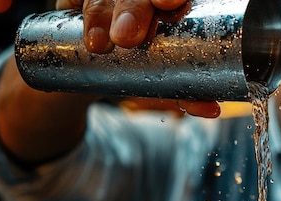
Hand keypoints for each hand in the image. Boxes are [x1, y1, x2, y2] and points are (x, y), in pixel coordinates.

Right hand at [54, 0, 219, 117]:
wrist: (99, 68)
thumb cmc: (144, 65)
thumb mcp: (164, 78)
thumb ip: (187, 91)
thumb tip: (211, 109)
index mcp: (168, 4)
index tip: (169, 3)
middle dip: (132, 8)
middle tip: (127, 36)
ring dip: (99, 13)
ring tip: (99, 43)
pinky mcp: (79, 0)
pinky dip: (72, 3)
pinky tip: (68, 7)